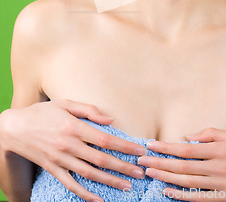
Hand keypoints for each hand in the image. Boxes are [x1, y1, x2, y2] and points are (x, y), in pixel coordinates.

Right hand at [0, 99, 146, 201]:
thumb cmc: (43, 112)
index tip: (139, 151)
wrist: (14, 128)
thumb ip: (89, 110)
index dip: (124, 146)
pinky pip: (71, 184)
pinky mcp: (53, 169)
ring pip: (89, 173)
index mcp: (74, 127)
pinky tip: (98, 199)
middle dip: (123, 166)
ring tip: (127, 186)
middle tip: (140, 172)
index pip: (105, 139)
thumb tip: (111, 120)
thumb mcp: (66, 103)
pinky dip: (85, 194)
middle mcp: (69, 145)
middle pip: (101, 159)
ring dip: (110, 181)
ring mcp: (60, 159)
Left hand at [138, 127, 225, 200]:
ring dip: (166, 177)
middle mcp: (218, 167)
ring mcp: (220, 184)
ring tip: (149, 172)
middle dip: (160, 162)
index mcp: (220, 149)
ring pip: (187, 182)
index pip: (186, 148)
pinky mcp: (224, 198)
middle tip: (141, 160)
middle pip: (182, 166)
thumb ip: (212, 134)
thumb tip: (189, 136)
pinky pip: (199, 198)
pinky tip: (168, 191)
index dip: (166, 147)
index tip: (151, 145)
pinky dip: (182, 196)